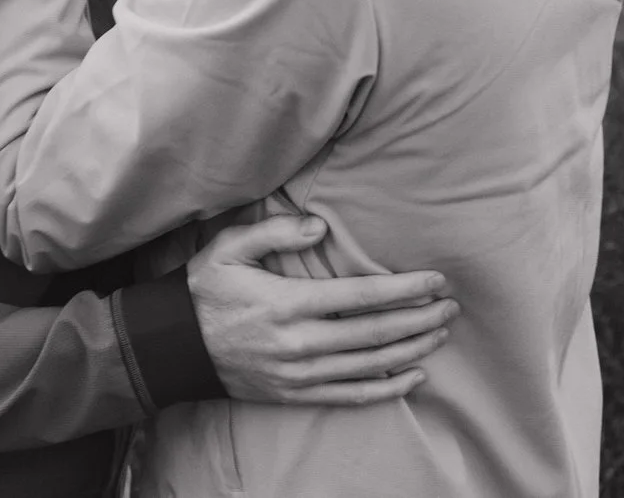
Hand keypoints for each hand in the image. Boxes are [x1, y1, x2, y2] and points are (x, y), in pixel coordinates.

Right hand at [187, 214, 456, 406]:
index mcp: (289, 304)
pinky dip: (386, 389)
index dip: (404, 289)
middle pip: (375, 333)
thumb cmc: (204, 291)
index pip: (361, 297)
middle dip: (419, 319)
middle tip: (451, 306)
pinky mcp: (295, 394)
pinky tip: (413, 376)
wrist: (173, 346)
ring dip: (411, 349)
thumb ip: (275, 232)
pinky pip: (350, 395)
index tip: (435, 280)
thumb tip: (319, 228)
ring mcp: (299, 374)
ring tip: (440, 333)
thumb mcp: (229, 248)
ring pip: (370, 365)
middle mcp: (300, 344)